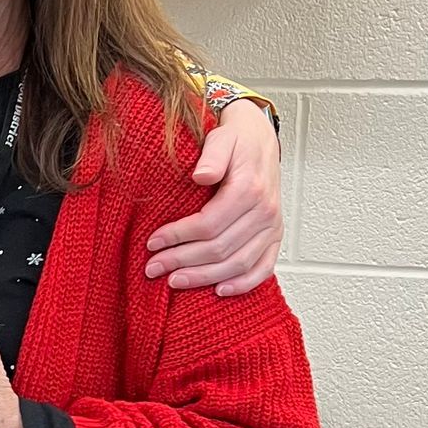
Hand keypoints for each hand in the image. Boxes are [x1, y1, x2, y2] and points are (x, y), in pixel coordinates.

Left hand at [145, 99, 282, 293]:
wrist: (259, 138)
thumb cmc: (237, 139)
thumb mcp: (221, 137)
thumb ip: (212, 154)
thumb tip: (201, 175)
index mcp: (250, 189)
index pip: (208, 224)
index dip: (178, 237)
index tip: (152, 242)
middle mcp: (264, 211)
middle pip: (220, 248)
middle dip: (182, 261)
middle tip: (153, 268)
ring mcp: (272, 226)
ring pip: (238, 263)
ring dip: (204, 277)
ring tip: (174, 281)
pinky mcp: (275, 236)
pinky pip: (263, 268)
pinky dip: (243, 284)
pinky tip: (219, 290)